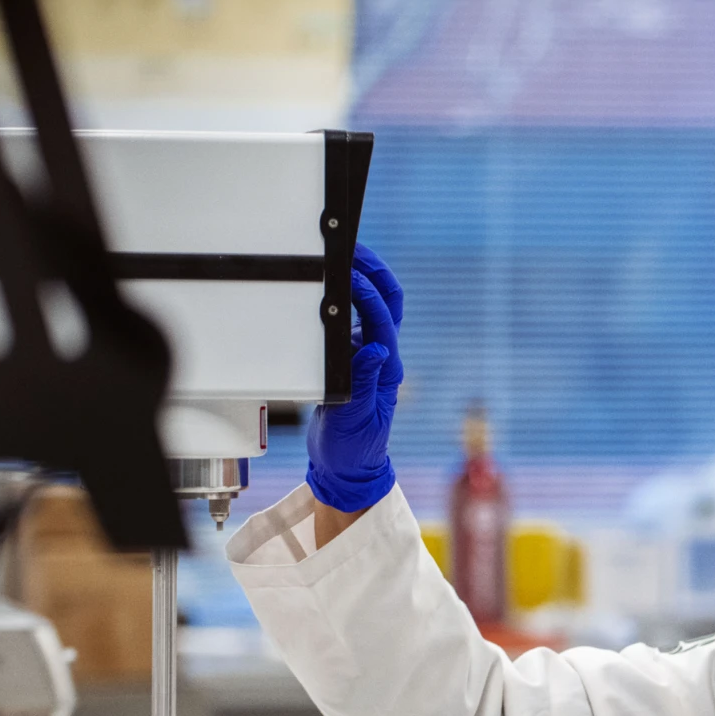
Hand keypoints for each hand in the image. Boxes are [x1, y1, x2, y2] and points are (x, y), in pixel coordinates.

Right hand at [306, 244, 403, 511]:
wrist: (344, 467)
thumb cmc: (352, 449)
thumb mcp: (356, 420)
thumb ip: (364, 385)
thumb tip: (377, 349)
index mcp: (387, 369)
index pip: (382, 320)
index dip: (367, 296)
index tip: (349, 277)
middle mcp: (382, 357)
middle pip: (387, 303)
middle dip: (375, 272)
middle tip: (354, 248)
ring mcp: (368, 356)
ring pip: (372, 307)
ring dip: (362, 279)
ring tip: (342, 256)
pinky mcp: (352, 359)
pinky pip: (351, 320)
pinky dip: (343, 298)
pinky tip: (326, 286)